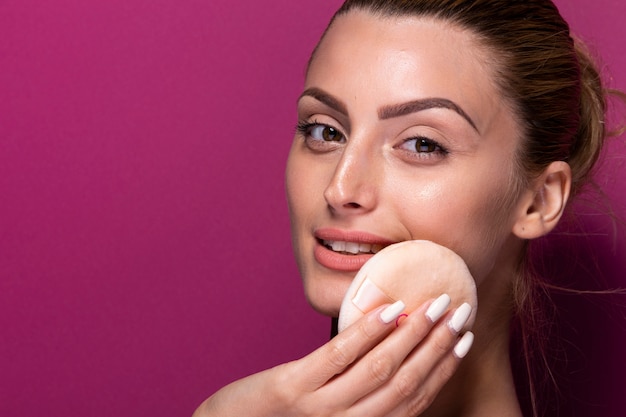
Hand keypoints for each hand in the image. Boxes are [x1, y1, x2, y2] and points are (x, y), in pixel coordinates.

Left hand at [192, 295, 473, 416]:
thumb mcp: (327, 410)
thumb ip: (357, 393)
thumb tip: (391, 351)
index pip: (413, 399)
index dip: (442, 368)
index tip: (463, 338)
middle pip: (404, 383)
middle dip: (436, 346)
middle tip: (459, 312)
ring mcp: (320, 409)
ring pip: (379, 369)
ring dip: (412, 334)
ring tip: (435, 305)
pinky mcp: (292, 390)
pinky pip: (338, 358)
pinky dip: (368, 332)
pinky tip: (389, 308)